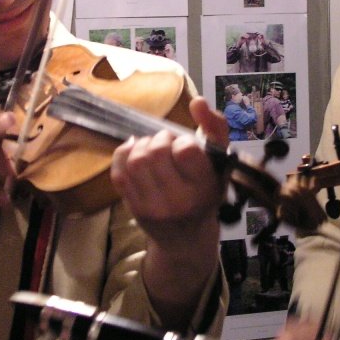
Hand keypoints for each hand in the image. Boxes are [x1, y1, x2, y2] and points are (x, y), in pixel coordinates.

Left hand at [111, 97, 227, 326]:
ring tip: (154, 149)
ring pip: (136, 160)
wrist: (186, 238)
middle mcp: (178, 201)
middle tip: (168, 144)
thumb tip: (196, 101)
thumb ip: (215, 128)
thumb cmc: (207, 194)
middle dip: (161, 139)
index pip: (185, 151)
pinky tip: (135, 151)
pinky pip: (119, 171)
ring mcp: (152, 206)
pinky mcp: (133, 208)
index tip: (187, 148)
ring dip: (143, 145)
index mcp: (204, 188)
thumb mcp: (220, 163)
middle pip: (157, 152)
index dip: (183, 141)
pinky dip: (124, 154)